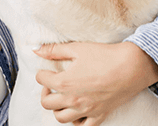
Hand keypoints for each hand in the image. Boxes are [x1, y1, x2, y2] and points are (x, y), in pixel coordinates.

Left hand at [34, 41, 157, 124]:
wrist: (132, 66)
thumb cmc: (105, 56)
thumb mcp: (76, 48)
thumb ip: (53, 50)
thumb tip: (36, 50)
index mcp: (65, 82)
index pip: (41, 80)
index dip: (42, 73)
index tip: (47, 71)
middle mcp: (73, 99)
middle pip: (46, 103)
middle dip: (44, 93)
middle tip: (50, 85)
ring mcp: (87, 109)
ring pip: (61, 118)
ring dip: (57, 109)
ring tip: (62, 98)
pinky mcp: (100, 114)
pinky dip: (76, 121)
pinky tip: (76, 110)